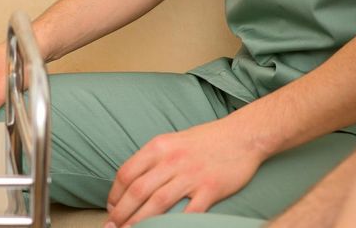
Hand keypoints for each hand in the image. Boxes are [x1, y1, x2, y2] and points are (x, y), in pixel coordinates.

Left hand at [105, 119, 267, 226]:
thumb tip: (129, 182)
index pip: (126, 173)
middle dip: (122, 212)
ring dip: (140, 220)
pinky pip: (190, 212)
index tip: (112, 208)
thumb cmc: (205, 140)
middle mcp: (171, 160)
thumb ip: (151, 159)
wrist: (243, 135)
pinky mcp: (211, 188)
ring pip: (158, 203)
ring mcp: (191, 175)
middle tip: (114, 225)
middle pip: (138, 190)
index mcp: (158, 147)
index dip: (115, 194)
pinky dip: (174, 223)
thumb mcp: (171, 141)